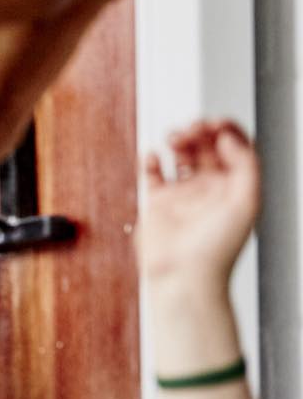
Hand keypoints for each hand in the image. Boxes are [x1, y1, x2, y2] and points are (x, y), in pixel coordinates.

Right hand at [138, 120, 259, 293]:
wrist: (183, 276)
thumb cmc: (216, 250)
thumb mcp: (246, 203)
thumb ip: (246, 165)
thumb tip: (229, 138)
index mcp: (235, 188)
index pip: (235, 148)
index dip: (226, 130)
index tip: (214, 123)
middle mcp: (210, 189)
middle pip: (207, 146)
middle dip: (199, 130)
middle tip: (191, 128)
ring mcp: (183, 194)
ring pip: (181, 154)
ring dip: (177, 139)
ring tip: (173, 139)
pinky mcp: (157, 202)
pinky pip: (153, 173)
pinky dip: (151, 159)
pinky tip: (154, 157)